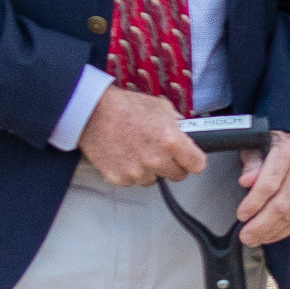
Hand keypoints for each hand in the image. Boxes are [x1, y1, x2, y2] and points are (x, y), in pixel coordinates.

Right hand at [76, 84, 203, 185]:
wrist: (91, 112)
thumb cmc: (125, 107)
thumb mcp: (161, 107)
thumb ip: (178, 124)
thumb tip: (187, 134)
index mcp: (171, 142)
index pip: (197, 165)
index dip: (193, 160)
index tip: (190, 158)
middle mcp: (156, 160)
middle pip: (178, 176)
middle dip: (172, 165)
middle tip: (161, 152)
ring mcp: (137, 172)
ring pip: (154, 180)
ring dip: (150, 170)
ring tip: (137, 150)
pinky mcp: (120, 178)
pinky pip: (133, 181)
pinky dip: (130, 172)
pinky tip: (124, 155)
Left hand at [233, 132, 289, 240]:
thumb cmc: (277, 145)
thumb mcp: (259, 145)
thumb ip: (252, 163)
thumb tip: (246, 181)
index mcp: (287, 151)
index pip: (269, 184)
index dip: (254, 203)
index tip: (241, 215)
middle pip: (282, 204)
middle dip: (261, 225)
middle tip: (246, 236)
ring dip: (272, 231)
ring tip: (255, 239)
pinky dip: (285, 230)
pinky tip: (271, 235)